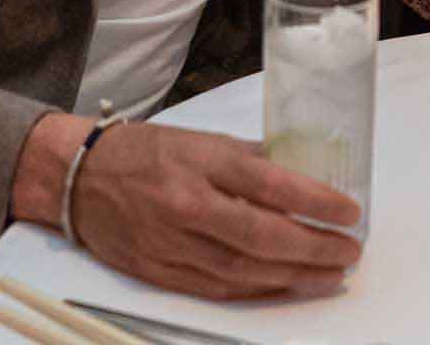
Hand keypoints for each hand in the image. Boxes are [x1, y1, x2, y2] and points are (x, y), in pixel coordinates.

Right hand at [13, 114, 361, 298]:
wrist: (80, 178)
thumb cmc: (145, 152)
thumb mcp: (202, 139)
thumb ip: (250, 159)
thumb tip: (302, 174)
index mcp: (202, 161)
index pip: (272, 184)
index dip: (317, 201)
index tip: (350, 211)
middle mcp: (188, 204)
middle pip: (264, 235)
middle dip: (315, 247)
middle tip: (348, 250)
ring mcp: (173, 243)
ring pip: (246, 269)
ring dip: (295, 275)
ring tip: (330, 273)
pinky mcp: (161, 272)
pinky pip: (220, 288)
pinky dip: (259, 289)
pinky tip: (286, 285)